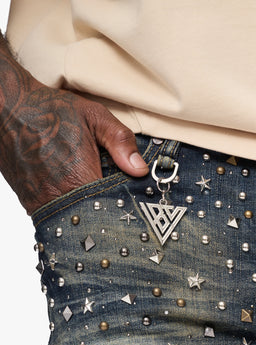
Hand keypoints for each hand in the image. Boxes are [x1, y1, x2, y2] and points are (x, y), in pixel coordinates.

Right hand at [0, 34, 148, 215]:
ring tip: (97, 205)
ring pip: (74, 222)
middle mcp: (58, 196)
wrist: (7, 108)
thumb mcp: (93, 117)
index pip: (110, 210)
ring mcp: (41, 202)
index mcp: (78, 178)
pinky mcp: (30, 204)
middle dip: (108, 217)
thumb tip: (140, 169)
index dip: (123, 211)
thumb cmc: (50, 110)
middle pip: (93, 221)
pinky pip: (56, 219)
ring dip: (87, 217)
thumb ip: (120, 142)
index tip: (132, 207)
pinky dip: (69, 214)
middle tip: (117, 209)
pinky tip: (77, 202)